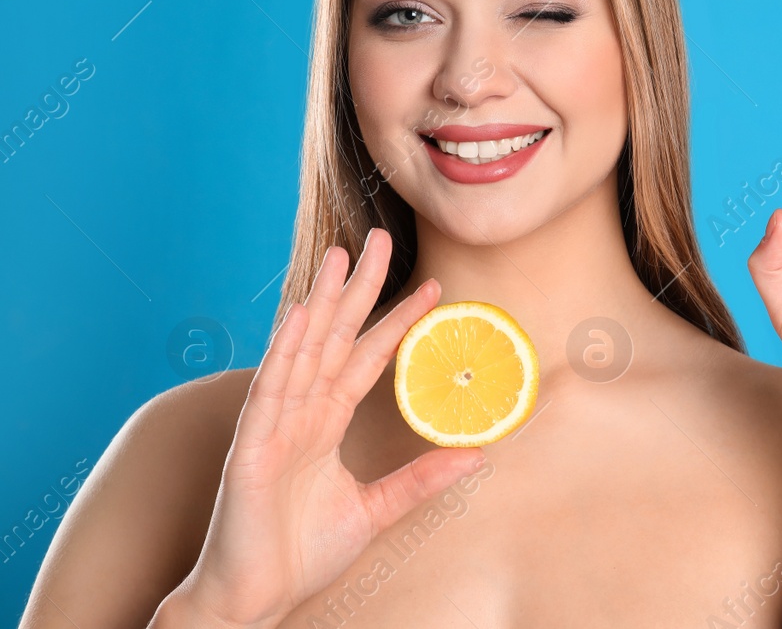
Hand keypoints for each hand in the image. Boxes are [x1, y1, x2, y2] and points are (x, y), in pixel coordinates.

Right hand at [174, 229, 483, 627]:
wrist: (254, 599)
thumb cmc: (300, 555)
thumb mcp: (376, 512)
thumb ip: (420, 481)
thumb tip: (478, 457)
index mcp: (323, 424)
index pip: (366, 360)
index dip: (395, 322)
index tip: (432, 289)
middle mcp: (299, 414)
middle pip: (334, 338)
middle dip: (358, 289)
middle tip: (379, 239)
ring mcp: (273, 426)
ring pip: (303, 350)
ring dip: (322, 301)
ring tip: (341, 256)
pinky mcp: (252, 448)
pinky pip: (271, 390)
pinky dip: (287, 350)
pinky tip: (303, 314)